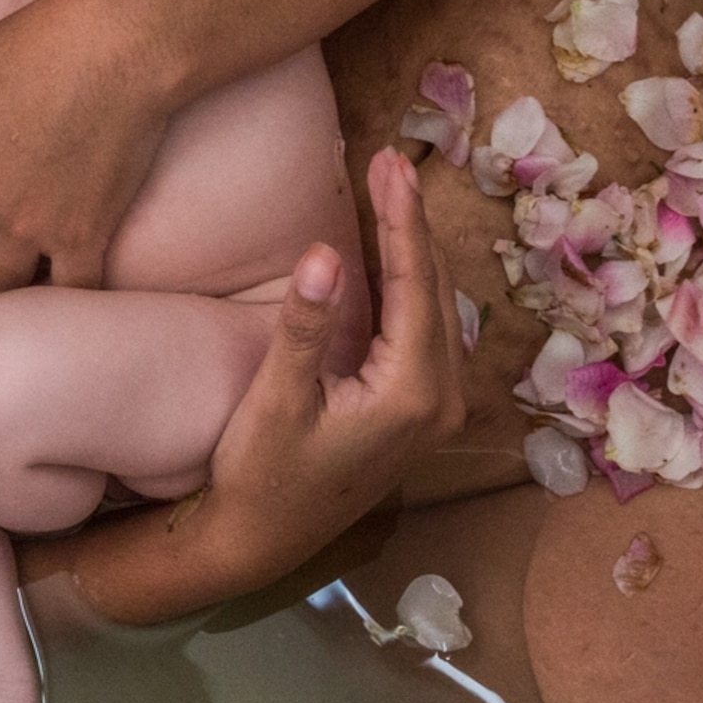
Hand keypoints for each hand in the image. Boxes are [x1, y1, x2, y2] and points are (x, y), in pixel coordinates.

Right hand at [37, 152, 470, 622]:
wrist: (262, 541)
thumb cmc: (262, 475)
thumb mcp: (276, 400)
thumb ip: (306, 327)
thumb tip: (325, 253)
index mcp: (411, 393)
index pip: (414, 285)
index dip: (401, 219)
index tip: (391, 162)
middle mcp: (440, 399)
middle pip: (434, 290)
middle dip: (411, 222)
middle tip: (391, 161)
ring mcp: (436, 408)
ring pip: (437, 308)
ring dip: (414, 249)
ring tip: (394, 190)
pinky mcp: (419, 411)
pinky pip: (428, 329)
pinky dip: (412, 283)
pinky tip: (394, 253)